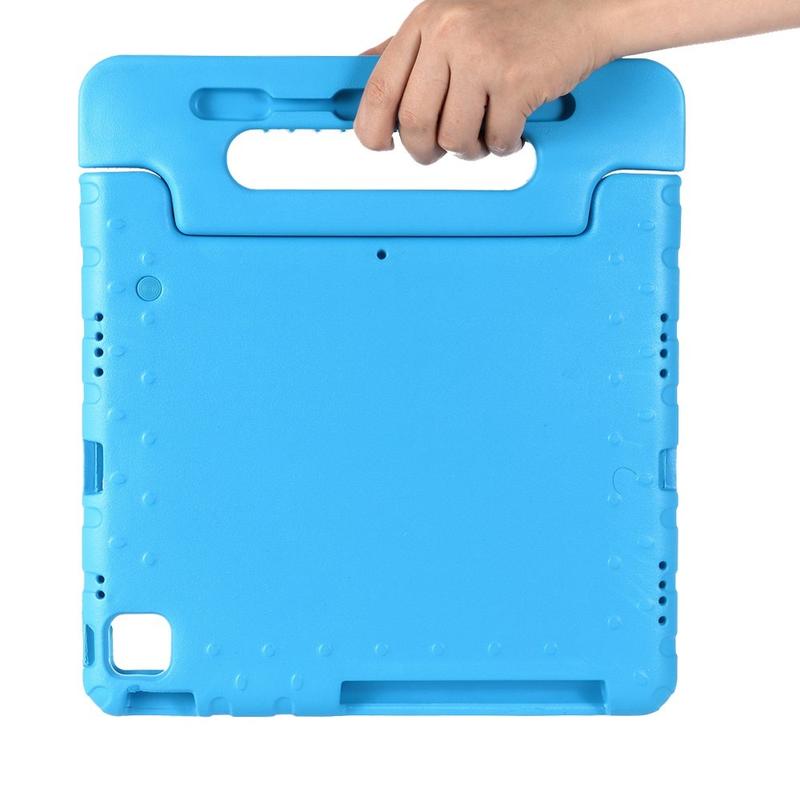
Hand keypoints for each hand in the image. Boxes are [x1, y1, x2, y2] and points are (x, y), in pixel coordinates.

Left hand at [354, 0, 610, 163]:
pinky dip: (505, 145)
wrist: (587, 4)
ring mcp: (483, 56)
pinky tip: (514, 125)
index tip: (379, 145)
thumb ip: (409, 49)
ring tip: (486, 131)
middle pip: (415, 125)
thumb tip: (364, 73)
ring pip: (455, 139)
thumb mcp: (451, 18)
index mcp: (427, 21)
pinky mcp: (517, 80)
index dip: (373, 130)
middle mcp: (450, 34)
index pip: (380, 89)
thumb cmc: (521, 16)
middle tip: (440, 149)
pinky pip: (497, 141)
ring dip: (471, 149)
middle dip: (426, 151)